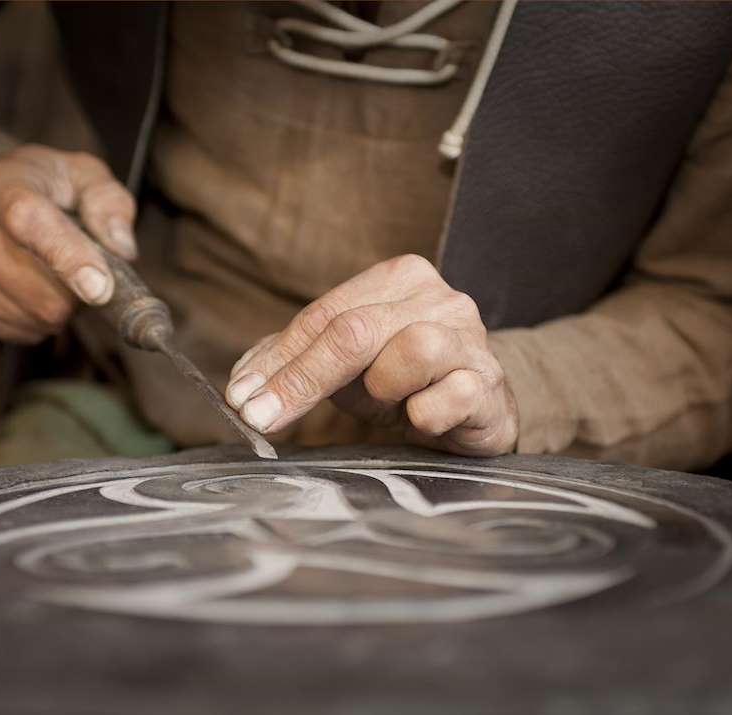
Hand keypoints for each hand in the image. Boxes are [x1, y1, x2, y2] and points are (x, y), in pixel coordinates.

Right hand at [0, 144, 136, 342]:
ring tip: (50, 270)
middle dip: (81, 290)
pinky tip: (30, 285)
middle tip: (79, 262)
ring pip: (40, 319)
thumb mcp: (83, 174)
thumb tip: (120, 247)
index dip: (68, 259)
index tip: (100, 288)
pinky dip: (40, 317)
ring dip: (63, 305)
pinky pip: (25, 331)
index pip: (31, 226)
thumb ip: (108, 202)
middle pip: (47, 294)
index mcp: (3, 189)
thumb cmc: (40, 185)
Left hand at [225, 254, 518, 456]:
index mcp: (399, 279)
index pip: (325, 315)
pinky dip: (426, 414)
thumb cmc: (405, 383)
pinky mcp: (490, 383)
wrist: (477, 410)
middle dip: (301, 378)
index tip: (241, 397)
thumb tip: (242, 384)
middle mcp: (439, 298)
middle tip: (261, 418)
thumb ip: (295, 362)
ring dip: (382, 389)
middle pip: (356, 330)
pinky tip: (421, 419)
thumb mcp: (347, 366)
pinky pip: (451, 396)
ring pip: (412, 350)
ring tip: (386, 405)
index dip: (278, 359)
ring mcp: (471, 338)